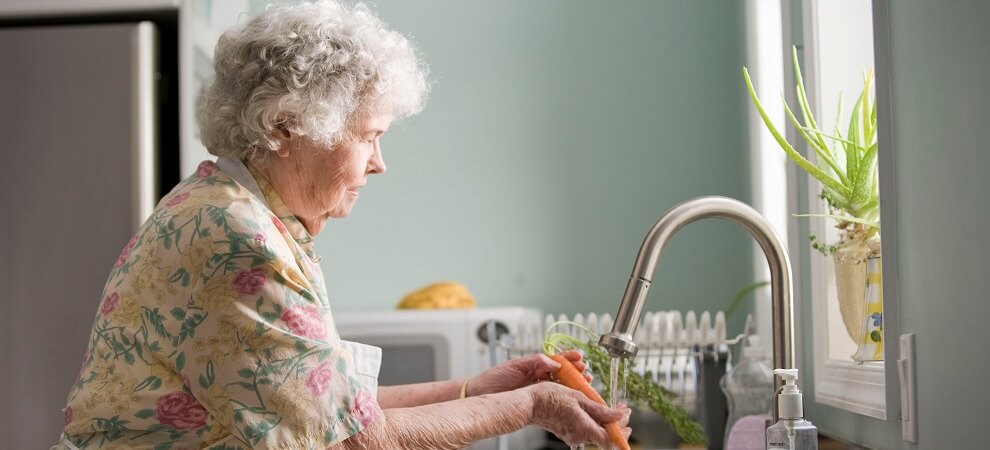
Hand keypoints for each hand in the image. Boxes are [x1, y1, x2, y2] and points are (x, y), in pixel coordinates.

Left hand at [466, 350, 590, 396]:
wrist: (481, 394)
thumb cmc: (494, 378)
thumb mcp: (515, 365)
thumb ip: (536, 361)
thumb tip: (555, 362)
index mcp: (534, 365)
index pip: (556, 359)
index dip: (569, 358)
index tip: (580, 357)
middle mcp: (538, 377)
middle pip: (563, 373)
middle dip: (576, 372)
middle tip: (586, 373)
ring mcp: (538, 389)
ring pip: (561, 386)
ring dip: (573, 384)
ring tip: (584, 383)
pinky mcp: (535, 401)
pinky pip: (553, 398)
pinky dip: (564, 397)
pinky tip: (572, 397)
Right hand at [527, 382, 631, 447]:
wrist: (528, 404)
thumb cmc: (549, 398)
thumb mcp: (578, 398)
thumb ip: (600, 409)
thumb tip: (619, 415)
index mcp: (584, 428)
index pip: (611, 438)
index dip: (622, 428)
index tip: (626, 413)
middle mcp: (579, 436)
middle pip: (605, 436)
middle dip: (616, 424)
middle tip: (621, 410)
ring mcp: (572, 435)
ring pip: (596, 432)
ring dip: (605, 421)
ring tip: (608, 407)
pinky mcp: (567, 432)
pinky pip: (586, 429)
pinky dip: (594, 421)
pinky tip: (593, 409)